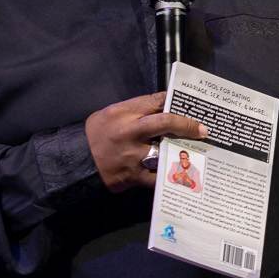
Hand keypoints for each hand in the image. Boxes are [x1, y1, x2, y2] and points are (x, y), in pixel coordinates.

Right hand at [85, 92, 208, 192]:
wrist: (76, 162)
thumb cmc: (96, 135)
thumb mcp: (110, 114)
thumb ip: (134, 111)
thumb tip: (162, 107)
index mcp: (123, 113)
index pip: (154, 101)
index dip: (173, 101)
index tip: (187, 103)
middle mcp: (129, 132)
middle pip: (164, 122)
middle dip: (186, 124)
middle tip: (202, 129)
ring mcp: (132, 155)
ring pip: (164, 150)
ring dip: (181, 150)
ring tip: (196, 152)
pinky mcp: (132, 175)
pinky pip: (156, 176)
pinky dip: (169, 175)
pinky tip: (182, 174)